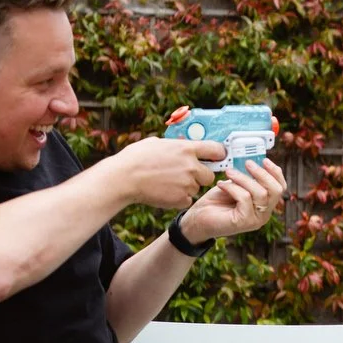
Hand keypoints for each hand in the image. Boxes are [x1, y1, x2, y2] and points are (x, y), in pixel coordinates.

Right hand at [108, 137, 223, 208]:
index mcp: (187, 148)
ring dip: (187, 187)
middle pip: (210, 175)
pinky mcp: (180, 199)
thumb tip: (182, 144)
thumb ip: (175, 145)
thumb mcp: (157, 142)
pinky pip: (187, 200)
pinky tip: (165, 192)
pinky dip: (179, 198)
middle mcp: (191, 166)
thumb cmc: (136, 158)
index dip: (219, 155)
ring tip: (168, 183)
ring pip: (196, 188)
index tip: (218, 158)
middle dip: (201, 176)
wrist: (124, 178)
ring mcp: (187, 184)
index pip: (216, 150)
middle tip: (187, 175)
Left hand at [181, 158, 287, 241]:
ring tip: (229, 173)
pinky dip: (232, 188)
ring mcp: (255, 220)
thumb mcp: (235, 186)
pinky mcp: (244, 222)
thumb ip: (247, 178)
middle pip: (275, 191)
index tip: (264, 160)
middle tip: (247, 163)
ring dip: (243, 178)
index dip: (275, 172)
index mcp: (265, 205)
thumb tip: (252, 161)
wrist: (197, 219)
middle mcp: (264, 214)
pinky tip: (221, 185)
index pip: (280, 188)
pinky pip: (245, 198)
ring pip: (260, 193)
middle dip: (262, 174)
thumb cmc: (216, 202)